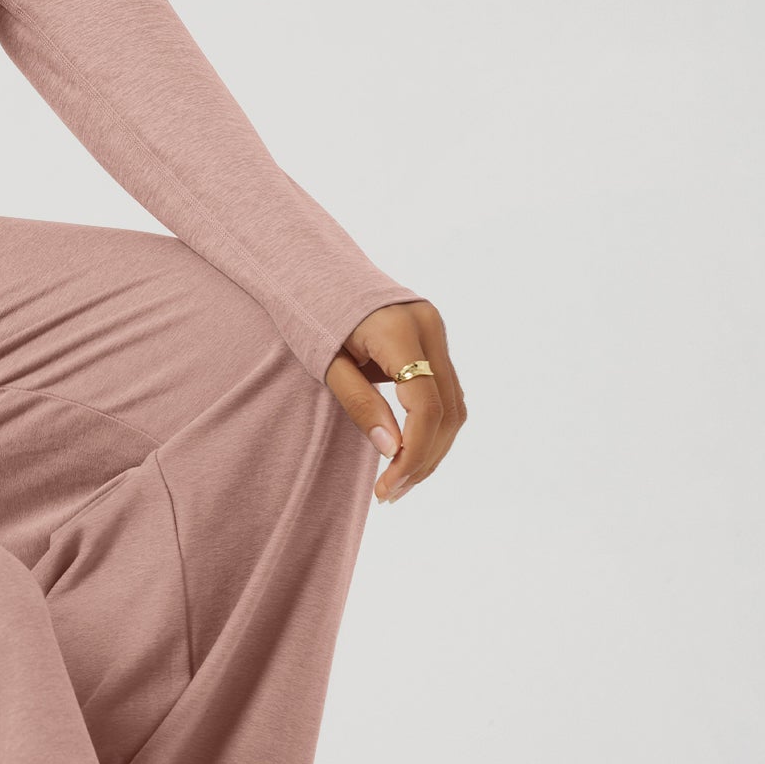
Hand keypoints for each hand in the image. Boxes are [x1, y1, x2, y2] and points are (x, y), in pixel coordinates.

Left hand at [324, 301, 465, 504]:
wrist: (315, 269)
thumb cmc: (310, 312)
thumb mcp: (326, 362)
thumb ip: (359, 404)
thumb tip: (390, 451)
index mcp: (400, 330)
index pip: (425, 405)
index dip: (412, 453)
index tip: (386, 486)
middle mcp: (430, 328)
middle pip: (447, 411)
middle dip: (424, 459)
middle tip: (391, 494)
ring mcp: (436, 333)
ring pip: (454, 406)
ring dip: (431, 449)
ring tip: (399, 483)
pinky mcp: (434, 341)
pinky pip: (445, 394)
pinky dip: (431, 428)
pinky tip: (407, 453)